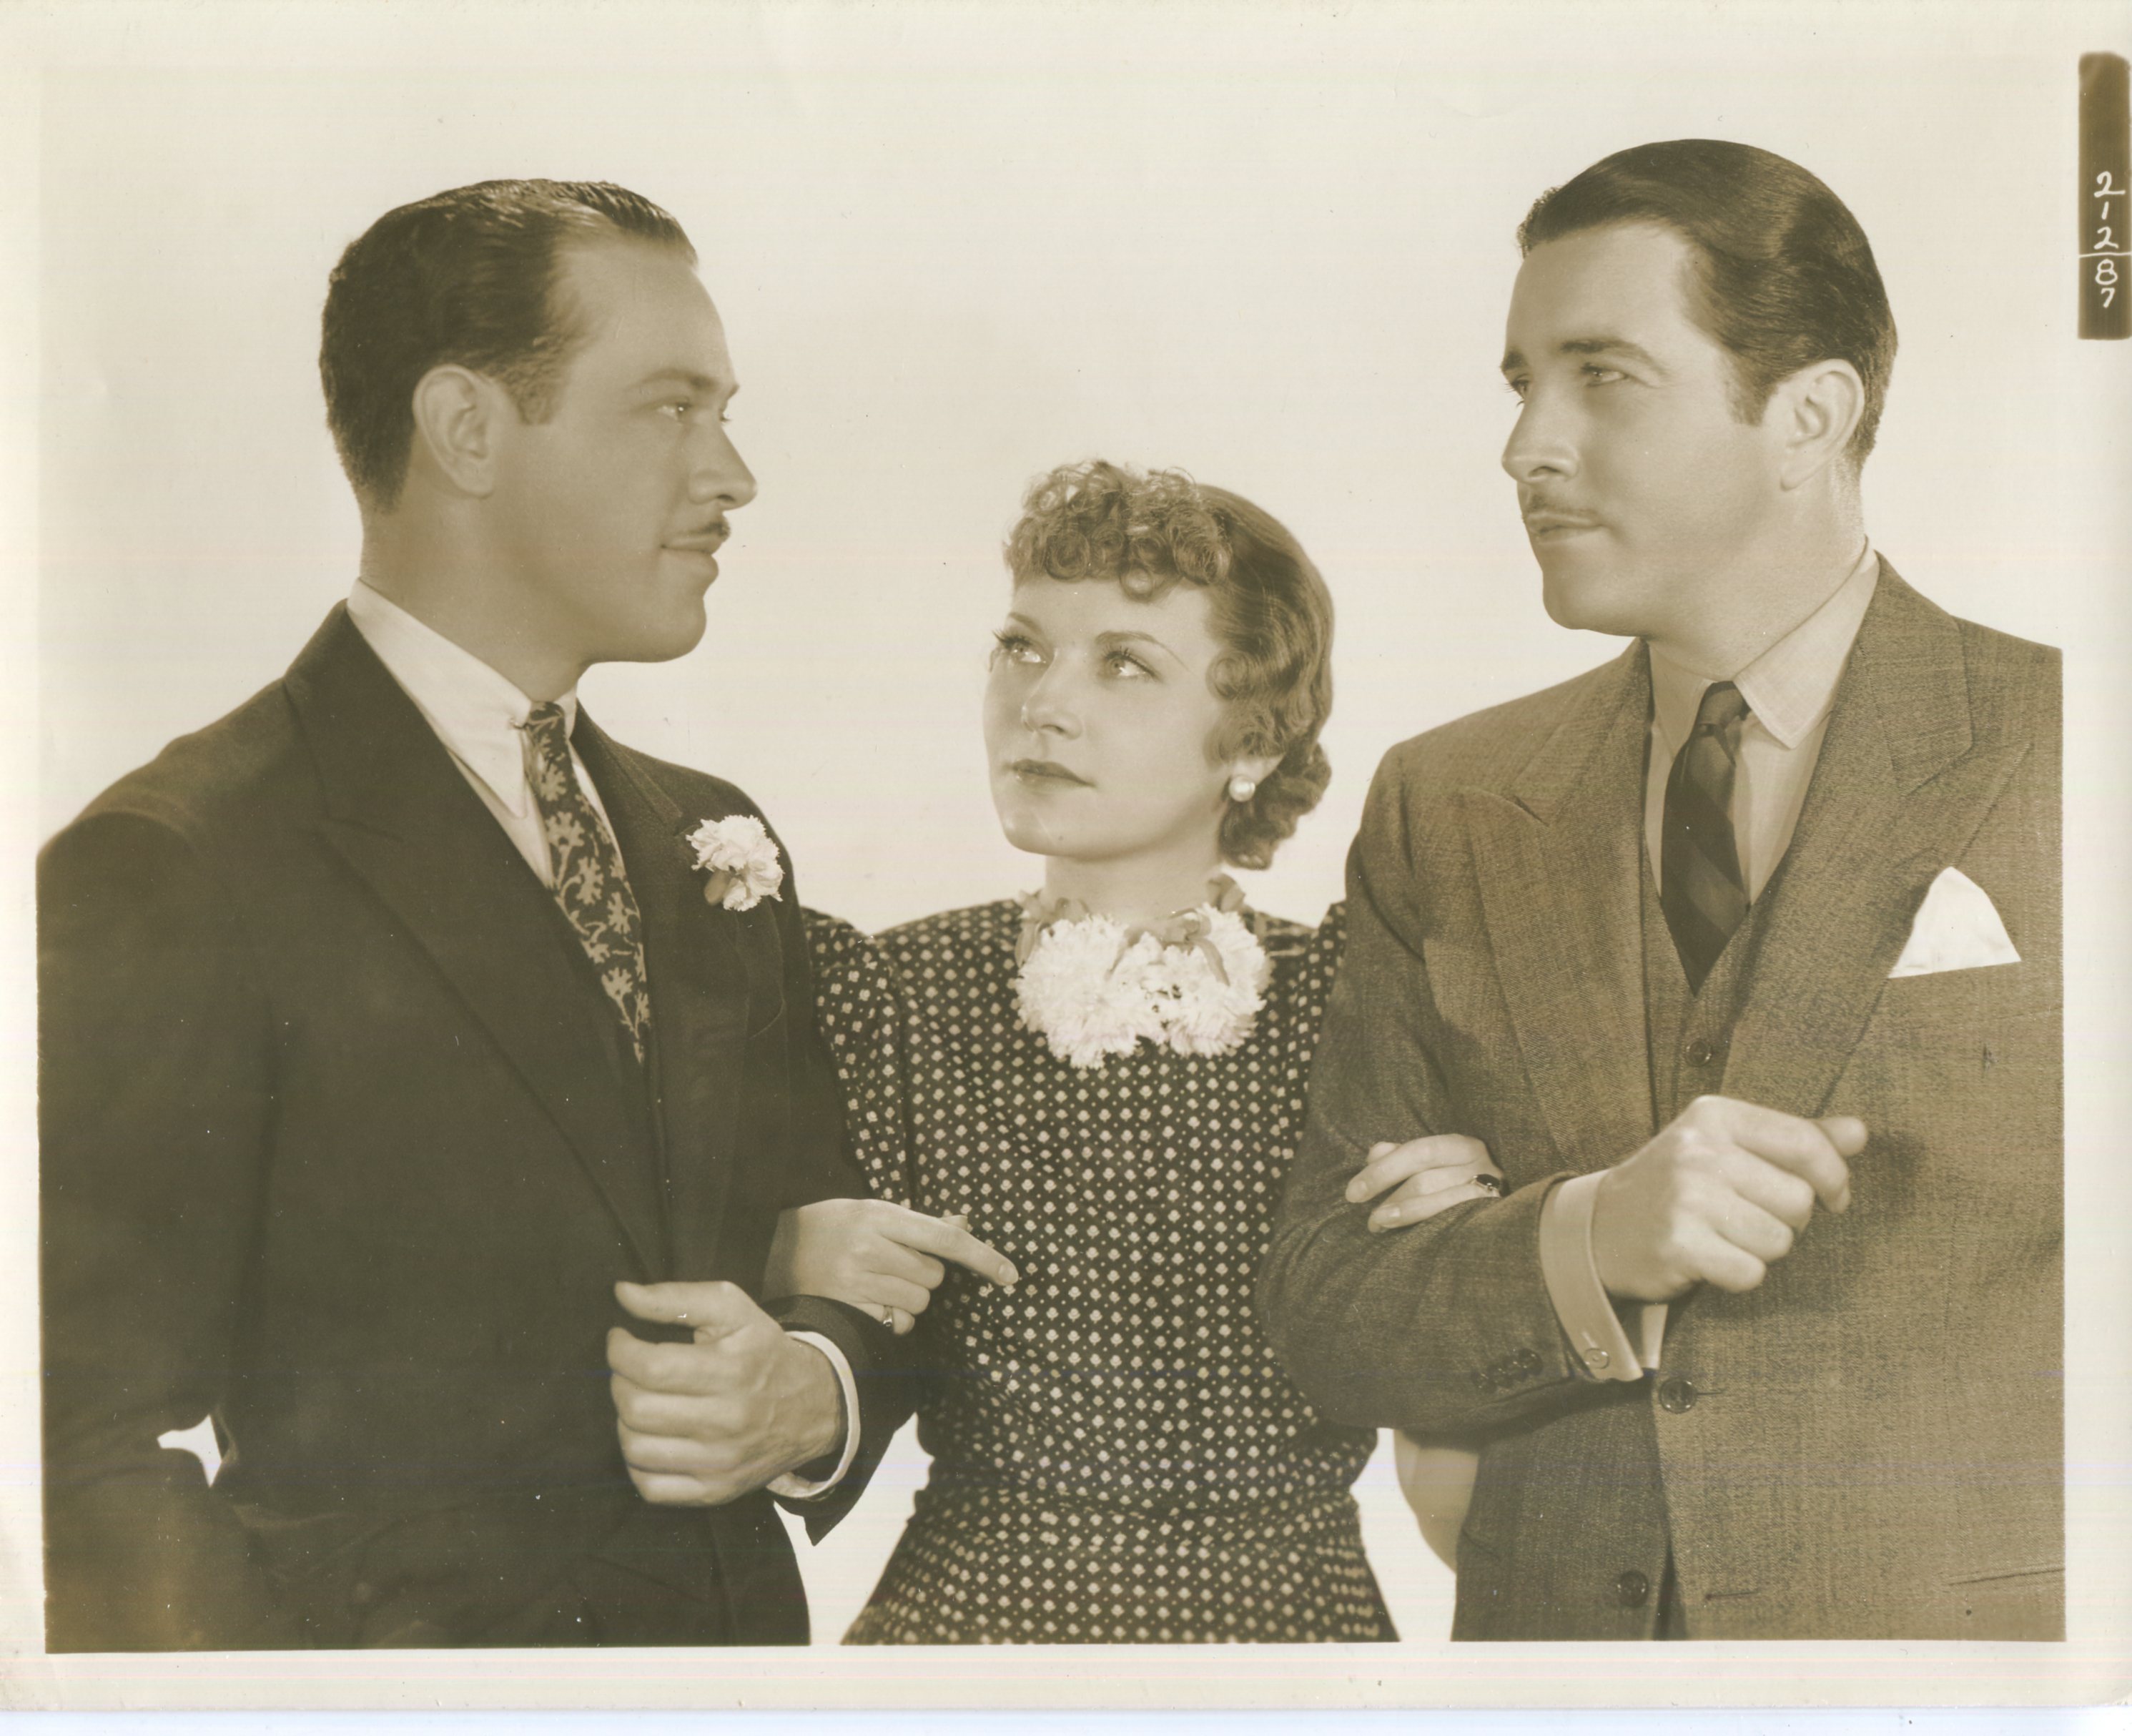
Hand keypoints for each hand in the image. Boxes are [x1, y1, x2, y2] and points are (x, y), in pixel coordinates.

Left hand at [607, 1280, 842, 1504]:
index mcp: (732, 1369)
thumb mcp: (731, 1308)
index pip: (649, 1366)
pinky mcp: (716, 1491)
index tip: (621, 1338)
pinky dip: (637, 1463)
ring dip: (625, 1421)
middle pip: (636, 1408)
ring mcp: (721, 1463)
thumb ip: (674, 1297)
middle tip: (630, 1369)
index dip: (620, 1350)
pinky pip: (650, 1487)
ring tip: (641, 1401)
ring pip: (636, 1449)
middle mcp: (728, 1421)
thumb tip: (622, 1293)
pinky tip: (650, 1437)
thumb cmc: (763, 1350)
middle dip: (619, 1382)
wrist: (813, 1406)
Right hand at [765, 1199, 1016, 1334]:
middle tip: (891, 1266)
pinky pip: (894, 1324)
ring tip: (875, 1284)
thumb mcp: (868, 1211)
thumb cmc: (826, 1227)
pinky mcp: (846, 1308)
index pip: (946, 1237)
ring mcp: (856, 1280)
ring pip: (917, 1304)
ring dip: (907, 1299)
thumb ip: (916, 1221)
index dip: (983, 1256)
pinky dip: (890, 1319)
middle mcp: (870, 1247)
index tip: (1010, 1275)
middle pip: (933, 1278)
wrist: (765, 1246)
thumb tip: (964, 1220)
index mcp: (880, 1215)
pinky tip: (866, 1304)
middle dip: (923, 1276)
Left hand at [1345, 1134, 1501, 1231]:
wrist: (1515, 1212)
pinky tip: (1408, 1236)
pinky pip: (1456, 1224)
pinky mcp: (1494, 1218)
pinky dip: (1428, 1228)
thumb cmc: (1459, 1180)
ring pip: (1439, 1203)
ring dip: (1403, 1215)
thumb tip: (1373, 1154)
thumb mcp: (1432, 1162)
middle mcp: (1480, 1164)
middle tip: (1367, 1217)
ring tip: (1379, 1225)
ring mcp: (1491, 1193)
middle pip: (1425, 1179)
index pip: (1417, 1152)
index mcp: (1462, 1145)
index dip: (1382, 1171)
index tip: (1353, 1192)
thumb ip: (1401, 1154)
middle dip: (1389, 1197)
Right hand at [1590, 1096, 1865, 1301]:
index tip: (1834, 1199)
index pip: (1806, 1143)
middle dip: (1785, 1220)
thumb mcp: (1726, 1146)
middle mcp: (1699, 1150)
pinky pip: (1751, 1273)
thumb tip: (1860, 1132)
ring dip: (1760, 1250)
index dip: (1834, 1178)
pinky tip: (1709, 1260)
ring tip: (1723, 1237)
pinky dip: (1737, 1276)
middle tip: (1745, 1218)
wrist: (1597, 1228)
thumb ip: (1794, 1139)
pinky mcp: (1679, 1243)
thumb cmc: (1678, 1186)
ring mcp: (1686, 1196)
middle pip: (1799, 1201)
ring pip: (1779, 1241)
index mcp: (1715, 1115)